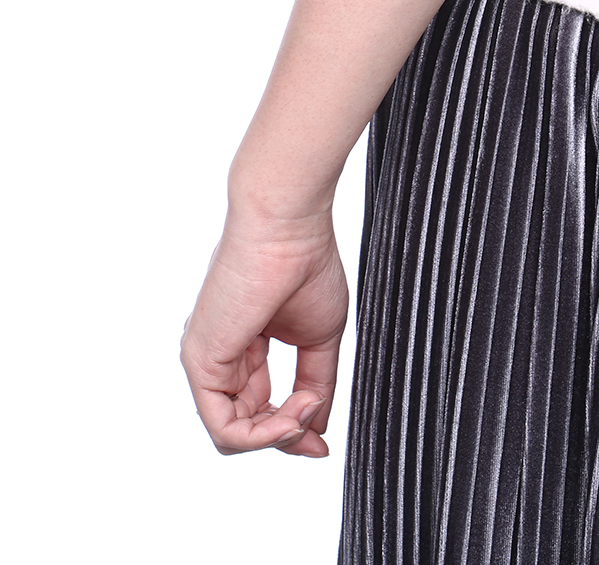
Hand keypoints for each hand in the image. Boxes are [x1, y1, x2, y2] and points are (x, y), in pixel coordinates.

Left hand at [180, 210, 349, 456]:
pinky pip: (225, 427)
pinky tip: (293, 414)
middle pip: (247, 425)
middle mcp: (221, 356)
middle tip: (318, 429)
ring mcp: (207, 359)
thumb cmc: (306, 264)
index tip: (323, 444)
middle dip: (288, 437)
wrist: (289, 227)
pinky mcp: (201, 361)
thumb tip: (317, 428)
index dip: (293, 431)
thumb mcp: (320, 337)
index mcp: (245, 347)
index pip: (260, 408)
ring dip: (280, 434)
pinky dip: (262, 435)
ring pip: (234, 434)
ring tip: (308, 406)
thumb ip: (317, 382)